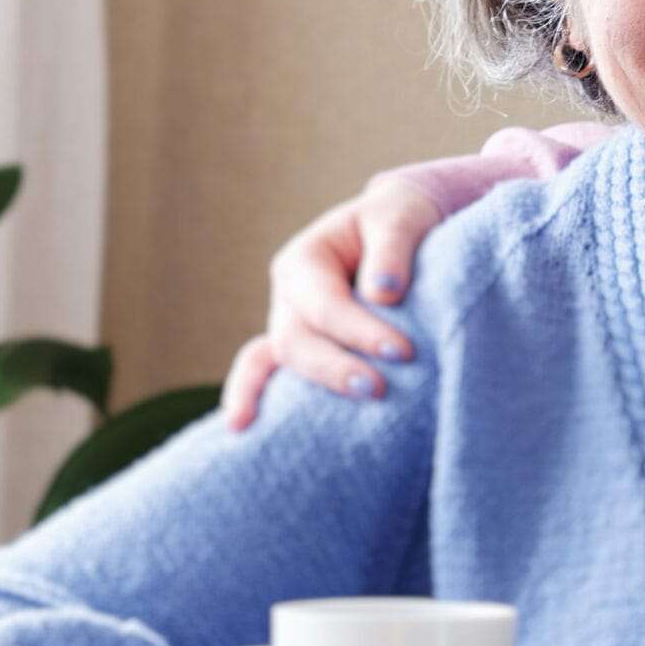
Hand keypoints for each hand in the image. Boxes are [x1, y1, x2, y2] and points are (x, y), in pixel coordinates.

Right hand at [221, 178, 444, 424]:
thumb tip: (382, 292)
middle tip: (377, 389)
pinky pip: (265, 375)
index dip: (360, 331)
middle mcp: (289, 298)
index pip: (324, 304)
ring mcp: (290, 328)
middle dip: (334, 368)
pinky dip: (252, 397)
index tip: (404, 351)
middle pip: (294, 342)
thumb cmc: (399, 221)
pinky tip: (240, 428)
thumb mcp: (400, 217)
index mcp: (304, 261)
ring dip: (312, 388)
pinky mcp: (304, 354)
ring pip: (280, 362)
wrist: (402, 235)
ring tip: (336, 414)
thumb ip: (392, 247)